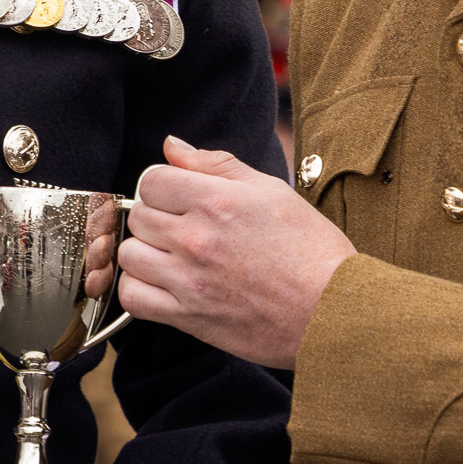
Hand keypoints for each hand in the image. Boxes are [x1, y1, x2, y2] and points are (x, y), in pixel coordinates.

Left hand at [118, 135, 354, 366]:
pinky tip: (163, 284)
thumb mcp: (271, 191)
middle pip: (139, 215)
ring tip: (173, 258)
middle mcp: (196, 239)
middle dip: (157, 217)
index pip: (151, 180)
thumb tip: (171, 145)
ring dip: (146, 253)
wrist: (333, 312)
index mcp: (217, 201)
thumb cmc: (311, 249)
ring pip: (130, 255)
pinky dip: (140, 289)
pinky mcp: (188, 318)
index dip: (164, 186)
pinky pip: (133, 298)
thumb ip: (216, 165)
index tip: (180, 198)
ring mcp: (189, 280)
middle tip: (183, 228)